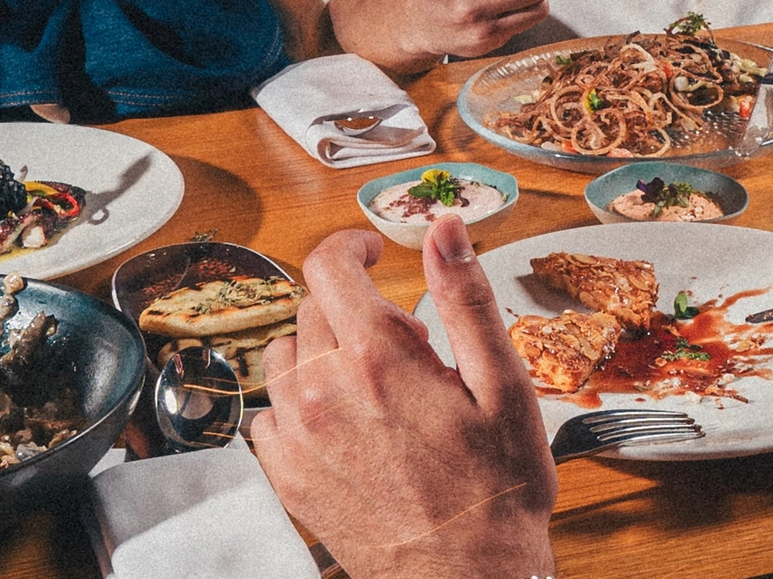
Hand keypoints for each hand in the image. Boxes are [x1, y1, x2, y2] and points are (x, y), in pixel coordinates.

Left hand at [250, 218, 557, 578]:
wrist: (467, 578)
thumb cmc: (493, 490)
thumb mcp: (503, 383)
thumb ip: (466, 295)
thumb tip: (445, 230)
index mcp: (376, 356)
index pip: (327, 265)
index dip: (350, 247)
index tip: (371, 255)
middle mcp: (324, 389)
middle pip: (311, 309)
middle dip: (353, 309)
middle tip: (402, 343)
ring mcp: (299, 435)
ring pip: (284, 355)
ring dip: (321, 352)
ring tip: (371, 382)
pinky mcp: (287, 474)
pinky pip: (269, 413)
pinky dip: (298, 404)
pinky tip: (341, 422)